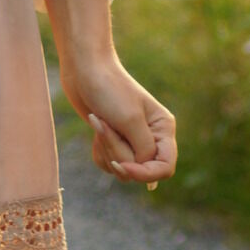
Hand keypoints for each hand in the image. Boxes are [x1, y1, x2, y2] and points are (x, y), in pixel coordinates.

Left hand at [59, 51, 176, 191]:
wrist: (83, 69)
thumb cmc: (109, 90)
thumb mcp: (130, 121)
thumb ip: (143, 152)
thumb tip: (150, 180)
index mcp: (163, 128)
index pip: (165, 168)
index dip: (144, 172)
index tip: (122, 165)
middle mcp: (152, 137)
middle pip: (139, 169)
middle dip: (117, 151)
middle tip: (106, 126)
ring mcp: (132, 139)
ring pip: (122, 168)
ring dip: (107, 149)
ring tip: (100, 122)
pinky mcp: (114, 140)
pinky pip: (108, 163)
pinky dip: (99, 150)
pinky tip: (96, 127)